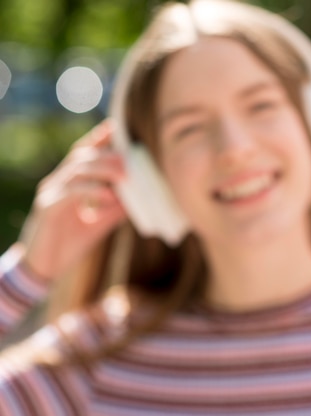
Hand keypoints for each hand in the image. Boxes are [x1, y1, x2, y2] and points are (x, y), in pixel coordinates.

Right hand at [19, 120, 126, 281]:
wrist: (45, 268)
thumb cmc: (71, 243)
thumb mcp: (100, 222)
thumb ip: (117, 208)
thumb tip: (142, 196)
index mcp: (68, 182)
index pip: (83, 153)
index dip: (98, 139)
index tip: (117, 128)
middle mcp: (56, 182)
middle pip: (81, 156)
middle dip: (107, 154)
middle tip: (129, 158)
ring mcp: (49, 193)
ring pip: (76, 170)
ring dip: (103, 170)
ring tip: (125, 176)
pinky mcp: (47, 208)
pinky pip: (69, 192)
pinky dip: (91, 191)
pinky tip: (109, 196)